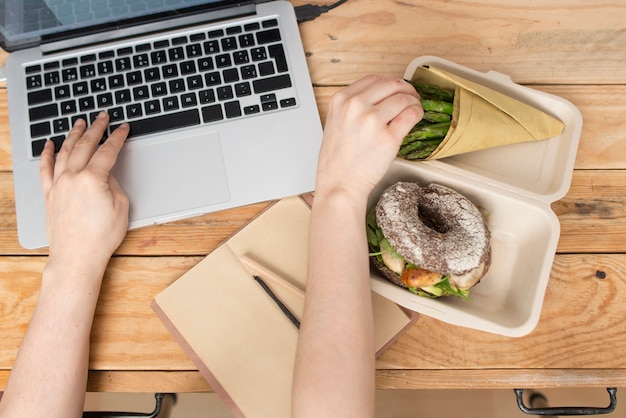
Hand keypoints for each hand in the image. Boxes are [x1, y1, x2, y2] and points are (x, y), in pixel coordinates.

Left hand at [39, 112, 129, 269]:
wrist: (77, 256)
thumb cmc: (101, 237)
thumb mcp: (120, 207)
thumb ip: (113, 184)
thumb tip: (105, 174)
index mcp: (93, 179)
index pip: (107, 151)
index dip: (117, 137)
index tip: (122, 128)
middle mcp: (72, 177)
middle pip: (85, 145)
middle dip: (96, 128)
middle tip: (102, 117)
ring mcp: (58, 184)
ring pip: (64, 151)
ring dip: (73, 135)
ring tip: (80, 124)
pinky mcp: (49, 194)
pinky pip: (45, 168)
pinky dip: (46, 153)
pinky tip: (49, 144)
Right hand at [315, 75, 422, 198]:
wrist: (339, 184)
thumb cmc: (337, 160)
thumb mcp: (335, 122)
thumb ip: (352, 106)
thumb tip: (379, 98)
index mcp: (341, 100)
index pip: (373, 79)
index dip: (389, 83)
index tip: (395, 90)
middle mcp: (356, 106)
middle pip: (391, 84)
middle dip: (405, 89)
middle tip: (411, 97)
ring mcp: (372, 121)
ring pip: (404, 98)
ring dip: (414, 101)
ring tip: (414, 108)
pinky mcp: (389, 137)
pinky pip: (411, 115)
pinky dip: (418, 112)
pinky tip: (416, 116)